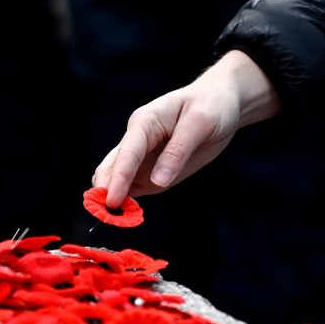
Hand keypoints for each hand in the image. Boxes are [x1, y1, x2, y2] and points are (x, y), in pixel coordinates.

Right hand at [92, 50, 281, 207]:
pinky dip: (125, 202)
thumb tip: (158, 181)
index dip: (118, 178)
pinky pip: (131, 188)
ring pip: (115, 179)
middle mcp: (136, 140)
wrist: (219, 103)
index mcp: (145, 122)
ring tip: (114, 220)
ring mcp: (141, 157)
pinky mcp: (149, 171)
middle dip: (105, 190)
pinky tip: (126, 216)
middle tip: (107, 217)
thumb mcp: (201, 123)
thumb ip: (178, 151)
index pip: (127, 152)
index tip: (111, 201)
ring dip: (112, 198)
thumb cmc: (210, 106)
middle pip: (111, 167)